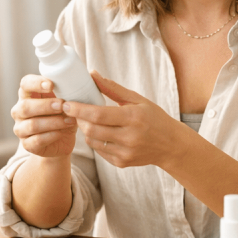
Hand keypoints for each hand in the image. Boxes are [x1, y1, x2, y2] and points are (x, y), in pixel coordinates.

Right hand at [10, 74, 77, 157]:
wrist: (62, 140)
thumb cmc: (62, 115)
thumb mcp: (64, 101)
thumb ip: (64, 91)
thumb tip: (75, 83)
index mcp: (27, 95)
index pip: (25, 84)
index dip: (36, 83)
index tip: (51, 85)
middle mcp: (19, 111)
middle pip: (25, 106)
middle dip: (46, 105)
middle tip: (63, 105)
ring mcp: (21, 129)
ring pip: (32, 125)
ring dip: (53, 122)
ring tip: (70, 120)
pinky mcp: (27, 144)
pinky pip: (37, 140)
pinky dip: (51, 136)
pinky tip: (62, 132)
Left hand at [63, 71, 188, 168]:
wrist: (171, 145)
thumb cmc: (154, 118)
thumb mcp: (137, 99)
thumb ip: (112, 88)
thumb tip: (92, 74)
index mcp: (133, 118)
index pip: (98, 114)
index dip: (79, 109)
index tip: (67, 104)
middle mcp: (129, 137)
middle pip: (91, 129)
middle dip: (79, 120)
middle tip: (75, 111)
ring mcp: (125, 153)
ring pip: (92, 141)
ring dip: (86, 130)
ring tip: (89, 121)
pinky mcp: (122, 163)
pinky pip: (99, 151)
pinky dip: (95, 141)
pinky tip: (102, 133)